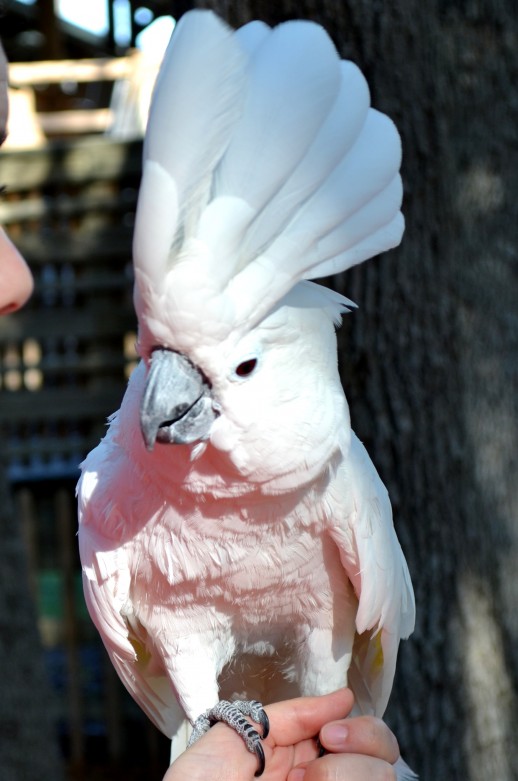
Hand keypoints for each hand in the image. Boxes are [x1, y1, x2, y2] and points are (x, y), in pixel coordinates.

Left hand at [163, 688, 398, 780]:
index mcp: (308, 758)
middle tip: (316, 764)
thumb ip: (292, 715)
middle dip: (360, 749)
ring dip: (343, 776)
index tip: (329, 733)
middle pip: (387, 761)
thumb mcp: (240, 735)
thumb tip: (345, 696)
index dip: (362, 730)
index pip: (370, 739)